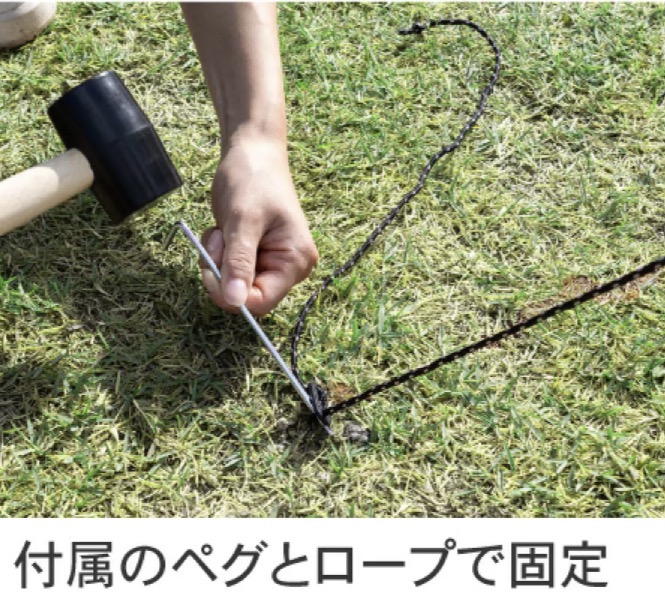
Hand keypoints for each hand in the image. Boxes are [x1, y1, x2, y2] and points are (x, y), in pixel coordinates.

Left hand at [200, 137, 317, 315]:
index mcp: (296, 262)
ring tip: (223, 230)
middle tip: (220, 240)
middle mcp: (289, 268)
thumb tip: (235, 302)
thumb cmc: (253, 179)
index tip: (212, 269)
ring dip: (217, 262)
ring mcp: (273, 263)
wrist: (253, 152)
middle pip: (246, 296)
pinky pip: (229, 272)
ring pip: (233, 285)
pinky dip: (218, 255)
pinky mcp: (257, 256)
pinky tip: (224, 231)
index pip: (262, 302)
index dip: (232, 294)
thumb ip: (239, 263)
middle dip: (223, 274)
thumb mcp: (243, 221)